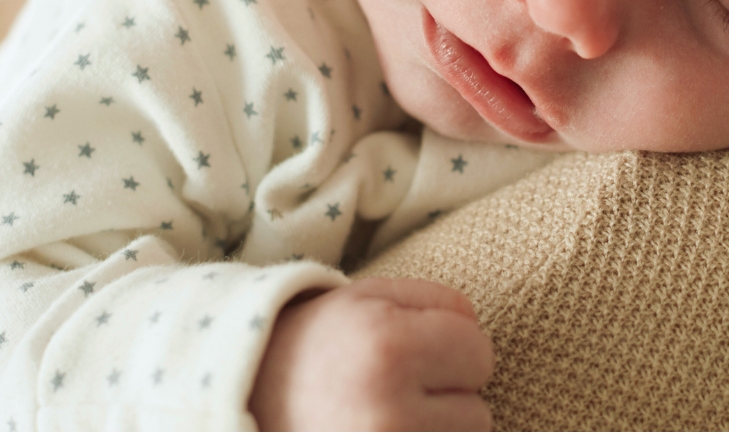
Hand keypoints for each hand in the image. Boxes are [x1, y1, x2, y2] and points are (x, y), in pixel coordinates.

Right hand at [249, 277, 493, 430]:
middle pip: (478, 408)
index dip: (454, 348)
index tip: (416, 352)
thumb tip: (483, 330)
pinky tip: (389, 432)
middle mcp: (388, 410)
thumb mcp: (366, 299)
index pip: (479, 351)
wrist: (245, 399)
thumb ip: (437, 302)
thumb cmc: (316, 346)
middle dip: (446, 398)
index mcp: (387, 347)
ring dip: (436, 432)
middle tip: (394, 389)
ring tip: (387, 417)